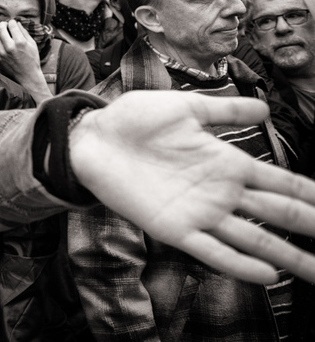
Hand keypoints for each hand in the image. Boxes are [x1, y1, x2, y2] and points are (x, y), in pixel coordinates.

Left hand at [0, 20, 42, 81]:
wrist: (28, 76)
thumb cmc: (32, 59)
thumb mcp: (32, 44)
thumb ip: (24, 32)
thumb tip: (17, 22)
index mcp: (20, 42)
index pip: (11, 24)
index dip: (12, 22)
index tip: (13, 23)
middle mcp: (9, 47)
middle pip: (0, 28)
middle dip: (3, 25)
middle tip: (6, 27)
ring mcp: (1, 53)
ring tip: (5, 38)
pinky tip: (2, 46)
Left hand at [71, 91, 314, 283]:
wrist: (91, 137)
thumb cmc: (133, 120)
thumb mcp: (183, 108)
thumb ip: (223, 111)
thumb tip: (264, 107)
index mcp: (226, 162)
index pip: (281, 182)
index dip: (310, 194)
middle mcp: (220, 191)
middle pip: (277, 214)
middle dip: (310, 227)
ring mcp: (200, 212)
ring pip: (254, 240)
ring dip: (288, 257)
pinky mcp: (174, 228)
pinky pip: (213, 251)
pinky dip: (240, 265)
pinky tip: (268, 276)